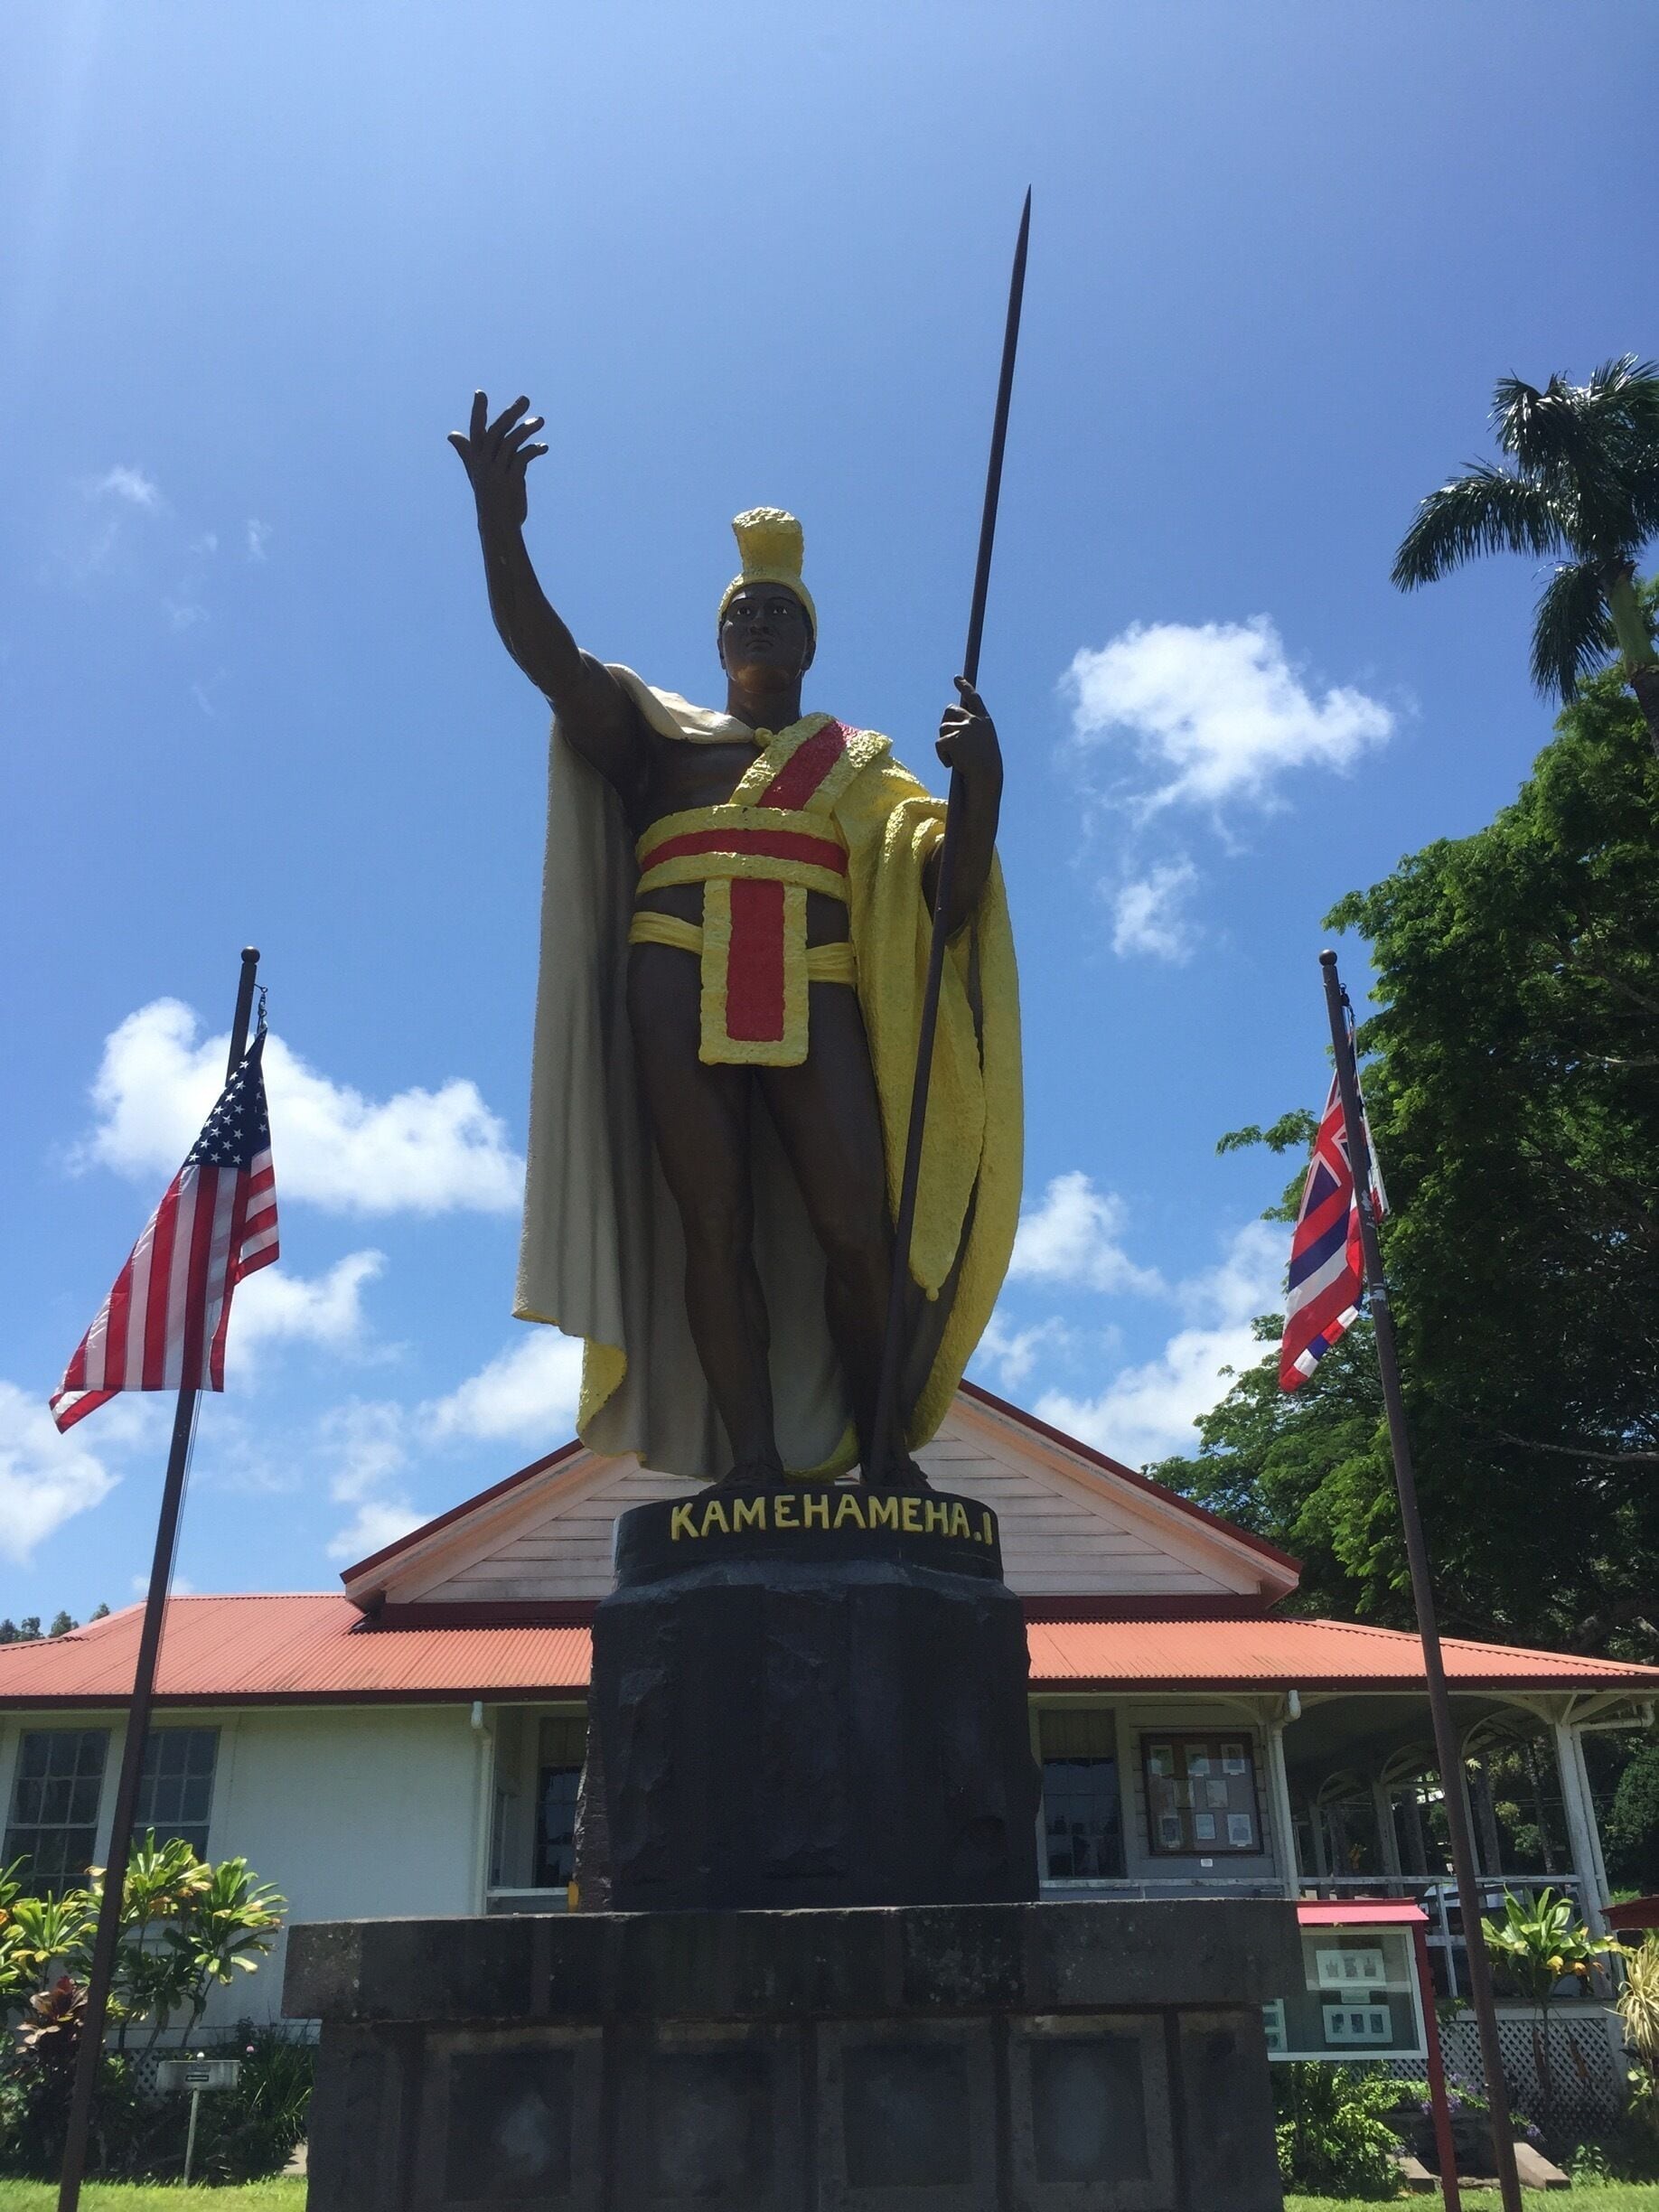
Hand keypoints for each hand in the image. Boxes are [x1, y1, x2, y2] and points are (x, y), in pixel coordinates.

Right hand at [448, 391, 546, 533]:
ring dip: (527, 429)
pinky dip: (534, 449)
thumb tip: (452, 436)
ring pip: (511, 442)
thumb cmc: (487, 496)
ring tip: (541, 420)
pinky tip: (544, 447)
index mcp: (475, 459)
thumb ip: (468, 451)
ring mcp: (497, 472)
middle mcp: (484, 463)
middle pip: (496, 431)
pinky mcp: (511, 481)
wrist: (497, 524)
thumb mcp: (476, 472)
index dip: (478, 412)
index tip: (480, 393)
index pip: (476, 430)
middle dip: (510, 413)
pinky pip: (523, 458)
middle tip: (526, 399)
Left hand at [936, 677, 1001, 787]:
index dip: (965, 687)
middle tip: (946, 735)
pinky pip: (939, 744)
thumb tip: (953, 729)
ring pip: (942, 728)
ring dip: (944, 742)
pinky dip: (942, 755)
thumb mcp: (983, 744)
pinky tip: (951, 765)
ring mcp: (962, 728)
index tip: (956, 679)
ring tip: (954, 757)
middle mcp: (973, 721)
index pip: (973, 698)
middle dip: (944, 720)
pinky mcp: (952, 739)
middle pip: (949, 710)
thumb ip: (972, 733)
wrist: (986, 776)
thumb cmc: (986, 766)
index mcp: (984, 721)